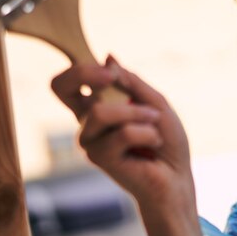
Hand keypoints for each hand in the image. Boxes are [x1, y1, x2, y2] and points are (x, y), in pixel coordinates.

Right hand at [51, 56, 212, 235]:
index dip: (80, 67)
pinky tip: (153, 144)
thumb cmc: (167, 142)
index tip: (109, 71)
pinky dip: (146, 133)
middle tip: (111, 78)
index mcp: (97, 106)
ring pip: (100, 111)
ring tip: (154, 125)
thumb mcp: (155, 102)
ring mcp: (90, 140)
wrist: (176, 178)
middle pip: (60, 86)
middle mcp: (87, 122)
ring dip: (137, 114)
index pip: (68, 82)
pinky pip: (122, 133)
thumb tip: (108, 57)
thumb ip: (131, 82)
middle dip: (85, 73)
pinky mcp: (99, 158)